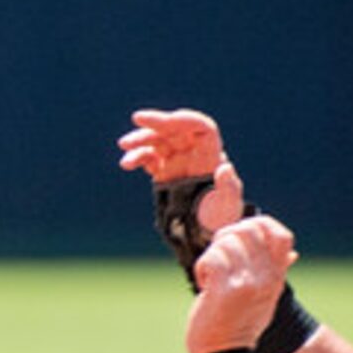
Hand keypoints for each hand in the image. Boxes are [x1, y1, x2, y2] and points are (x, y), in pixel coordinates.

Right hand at [120, 107, 245, 230]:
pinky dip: (136, 157)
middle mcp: (193, 154)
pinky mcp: (162, 172)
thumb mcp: (227, 207)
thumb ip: (228, 188)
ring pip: (158, 140)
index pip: (201, 128)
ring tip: (124, 145)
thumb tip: (225, 167)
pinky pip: (148, 157)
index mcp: (211, 156)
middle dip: (158, 121)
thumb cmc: (220, 221)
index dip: (185, 120)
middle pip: (176, 129)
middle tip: (138, 117)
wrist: (202, 235)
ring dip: (141, 139)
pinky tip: (126, 163)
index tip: (168, 120)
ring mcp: (176, 161)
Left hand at [185, 215, 297, 352]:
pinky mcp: (226, 290)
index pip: (281, 235)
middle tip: (219, 256)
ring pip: (226, 242)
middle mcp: (266, 277)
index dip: (259, 224)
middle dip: (226, 236)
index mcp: (276, 277)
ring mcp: (248, 283)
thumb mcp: (267, 298)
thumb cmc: (240, 326)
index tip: (240, 236)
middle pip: (248, 230)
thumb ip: (276, 273)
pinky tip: (204, 284)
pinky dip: (201, 267)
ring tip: (211, 277)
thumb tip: (292, 253)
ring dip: (211, 255)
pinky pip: (212, 258)